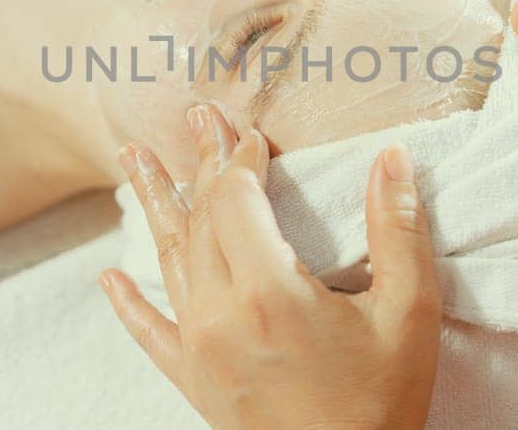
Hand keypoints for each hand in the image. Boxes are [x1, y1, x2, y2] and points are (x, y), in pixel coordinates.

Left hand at [100, 103, 441, 429]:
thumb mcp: (409, 314)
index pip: (237, 199)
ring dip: (153, 203)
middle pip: (200, 219)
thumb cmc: (382, 403)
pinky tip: (108, 277)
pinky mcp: (193, 381)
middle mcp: (220, 315)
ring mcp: (199, 349)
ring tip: (133, 156)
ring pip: (168, 260)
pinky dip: (128, 302)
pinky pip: (150, 332)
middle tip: (196, 117)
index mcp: (270, 292)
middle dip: (201, 164)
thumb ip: (398, 231)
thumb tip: (392, 158)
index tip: (253, 133)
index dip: (241, 159)